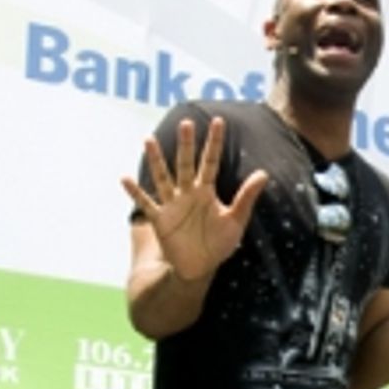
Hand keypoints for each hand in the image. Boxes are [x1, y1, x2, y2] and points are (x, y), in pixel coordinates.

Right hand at [122, 117, 267, 282]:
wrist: (199, 268)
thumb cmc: (218, 243)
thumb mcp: (236, 221)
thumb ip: (246, 197)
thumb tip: (264, 173)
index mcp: (206, 191)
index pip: (211, 162)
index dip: (214, 143)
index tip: (218, 121)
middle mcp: (187, 193)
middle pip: (186, 164)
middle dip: (186, 145)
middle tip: (186, 122)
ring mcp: (172, 204)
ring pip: (163, 178)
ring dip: (156, 160)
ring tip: (148, 140)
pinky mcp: (160, 219)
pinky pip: (146, 203)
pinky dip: (135, 192)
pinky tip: (124, 178)